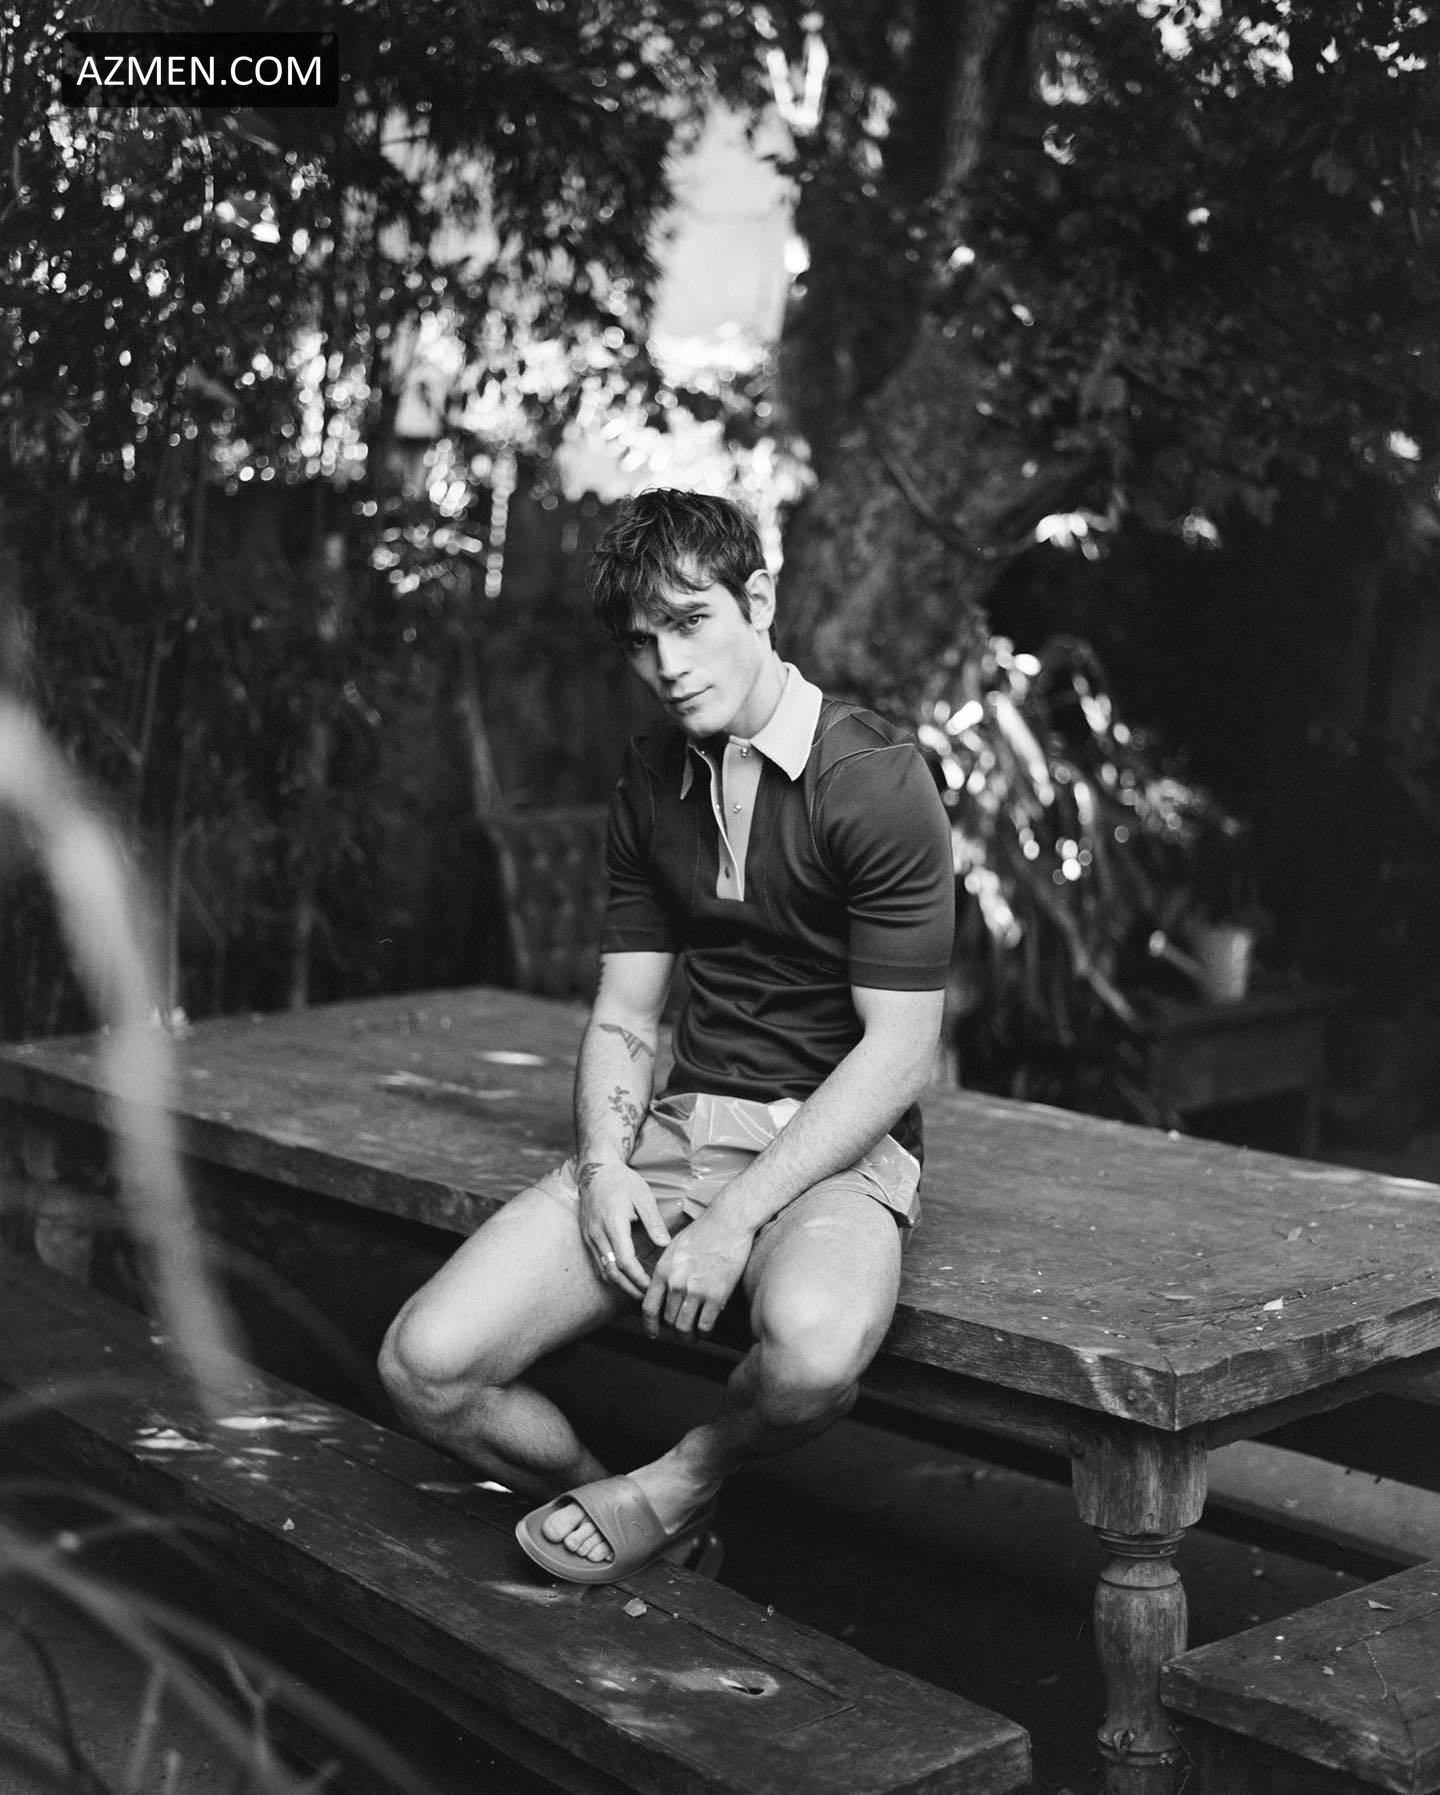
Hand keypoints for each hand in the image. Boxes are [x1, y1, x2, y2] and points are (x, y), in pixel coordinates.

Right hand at [577, 1161, 669, 1300]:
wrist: (596, 1169)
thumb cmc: (622, 1181)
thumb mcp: (643, 1197)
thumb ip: (654, 1222)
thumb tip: (665, 1245)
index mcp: (613, 1224)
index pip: (625, 1261)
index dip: (639, 1279)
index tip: (653, 1287)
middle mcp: (598, 1234)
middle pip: (612, 1273)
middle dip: (630, 1289)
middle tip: (647, 1298)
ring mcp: (590, 1237)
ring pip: (603, 1271)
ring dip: (620, 1285)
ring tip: (638, 1293)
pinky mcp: (587, 1237)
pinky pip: (598, 1263)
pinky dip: (611, 1275)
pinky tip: (624, 1279)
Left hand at [642, 1209, 752, 1339]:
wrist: (728, 1222)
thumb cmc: (703, 1231)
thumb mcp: (674, 1248)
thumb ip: (666, 1271)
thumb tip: (663, 1290)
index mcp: (664, 1270)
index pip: (649, 1307)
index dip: (649, 1325)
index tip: (653, 1333)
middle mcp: (677, 1283)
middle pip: (668, 1320)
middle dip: (673, 1329)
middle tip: (680, 1330)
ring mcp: (696, 1290)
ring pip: (684, 1327)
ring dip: (688, 1336)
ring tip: (693, 1335)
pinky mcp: (717, 1295)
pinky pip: (705, 1326)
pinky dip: (705, 1333)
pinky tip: (707, 1330)